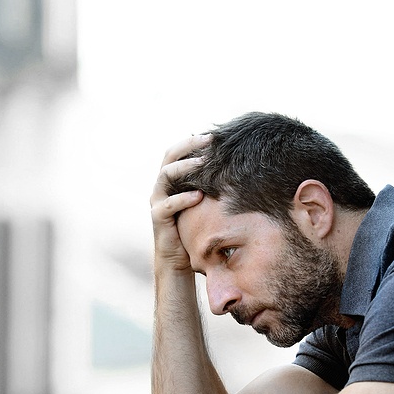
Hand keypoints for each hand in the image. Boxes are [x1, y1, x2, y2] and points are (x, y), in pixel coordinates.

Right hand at [150, 134, 210, 270]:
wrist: (179, 258)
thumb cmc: (194, 227)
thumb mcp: (204, 201)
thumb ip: (209, 184)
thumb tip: (235, 166)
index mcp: (171, 179)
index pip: (177, 151)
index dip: (192, 141)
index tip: (214, 135)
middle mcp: (161, 186)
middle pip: (169, 156)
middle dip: (189, 146)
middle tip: (209, 141)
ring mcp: (157, 201)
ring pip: (166, 175)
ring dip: (185, 167)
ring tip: (204, 163)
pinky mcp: (158, 217)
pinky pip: (169, 204)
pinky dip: (183, 198)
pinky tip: (199, 196)